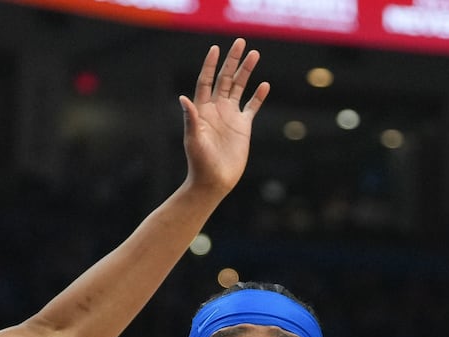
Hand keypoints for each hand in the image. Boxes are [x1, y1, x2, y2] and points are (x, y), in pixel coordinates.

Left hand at [179, 39, 269, 196]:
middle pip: (225, 79)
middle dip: (232, 61)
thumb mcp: (193, 140)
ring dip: (247, 72)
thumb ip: (190, 118)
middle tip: (241, 42)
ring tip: (255, 55)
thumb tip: (183, 98)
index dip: (210, 65)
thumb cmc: (200, 163)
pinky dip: (258, 96)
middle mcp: (217, 109)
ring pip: (240, 88)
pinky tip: (264, 85)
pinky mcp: (243, 128)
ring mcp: (230, 117)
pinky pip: (252, 107)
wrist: (213, 181)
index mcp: (203, 109)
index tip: (215, 49)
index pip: (206, 81)